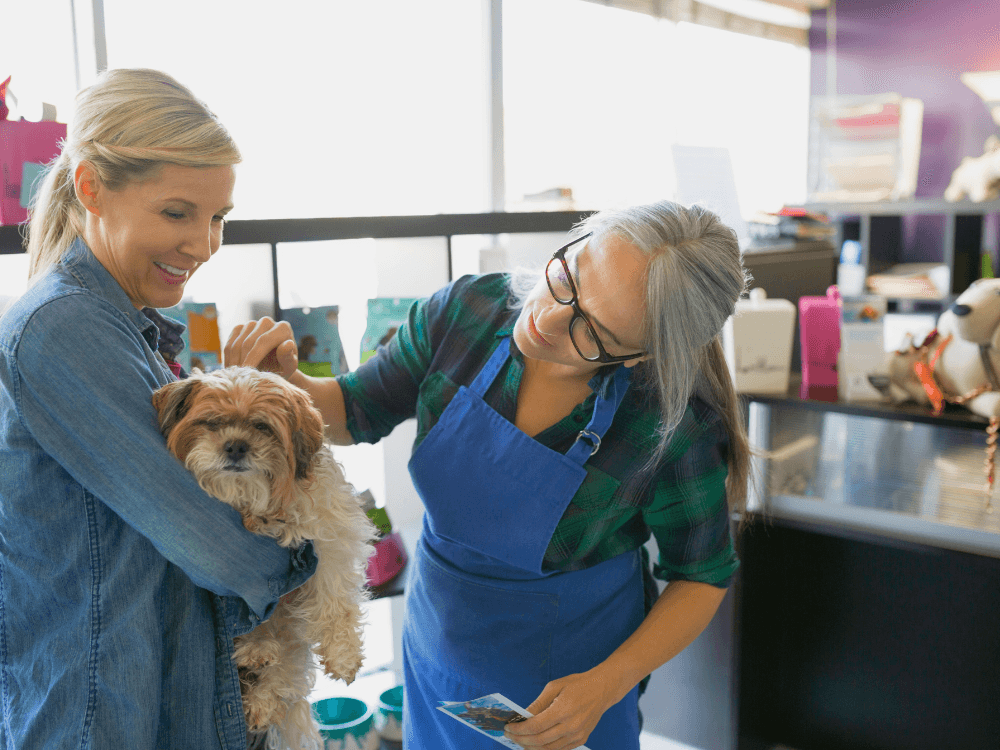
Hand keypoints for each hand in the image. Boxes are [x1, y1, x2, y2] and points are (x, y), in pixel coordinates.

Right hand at [225, 318, 298, 377]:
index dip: (253, 357)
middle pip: (248, 342)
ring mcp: (252, 324)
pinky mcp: (239, 328)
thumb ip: (288, 357)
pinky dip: (228, 359)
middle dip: (242, 362)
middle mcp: (267, 322)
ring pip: (236, 344)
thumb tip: (288, 344)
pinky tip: (232, 370)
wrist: (274, 365)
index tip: (247, 372)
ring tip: (236, 377)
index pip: (263, 341)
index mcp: (283, 328)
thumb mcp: (289, 366)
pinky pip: (229, 344)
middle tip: (239, 378)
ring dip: (234, 362)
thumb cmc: (284, 367)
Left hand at [503, 670, 618, 749]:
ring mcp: (577, 736)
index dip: (519, 730)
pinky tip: (535, 743)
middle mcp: (571, 726)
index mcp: (563, 710)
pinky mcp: (581, 740)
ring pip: (548, 749)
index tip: (508, 728)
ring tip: (520, 741)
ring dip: (531, 747)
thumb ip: (538, 703)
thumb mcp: (554, 686)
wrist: (602, 689)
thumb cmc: (578, 684)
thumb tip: (523, 716)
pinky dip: (545, 749)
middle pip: (539, 741)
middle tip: (510, 736)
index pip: (535, 726)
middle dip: (521, 740)